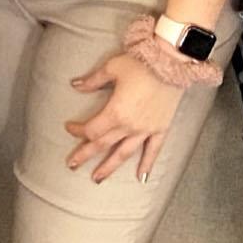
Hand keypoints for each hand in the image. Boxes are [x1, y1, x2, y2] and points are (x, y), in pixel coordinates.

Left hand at [65, 46, 186, 182]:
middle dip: (85, 155)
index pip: (91, 129)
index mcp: (115, 112)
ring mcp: (146, 130)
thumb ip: (93, 81)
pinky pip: (153, 150)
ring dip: (109, 167)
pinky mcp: (161, 129)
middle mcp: (129, 126)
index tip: (70, 127)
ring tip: (97, 179)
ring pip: (124, 154)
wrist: (172, 63)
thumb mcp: (112, 68)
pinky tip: (142, 177)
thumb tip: (75, 85)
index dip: (77, 130)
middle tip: (72, 165)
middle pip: (102, 145)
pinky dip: (147, 164)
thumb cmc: (141, 64)